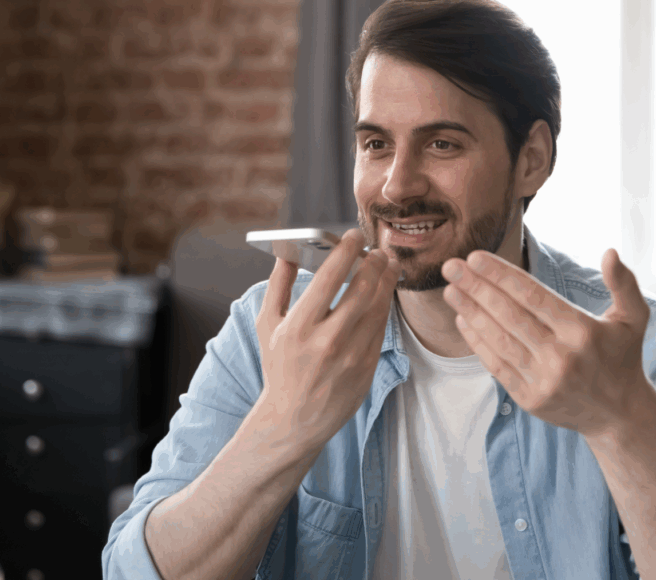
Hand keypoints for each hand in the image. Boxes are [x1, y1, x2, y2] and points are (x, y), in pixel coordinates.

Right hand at [255, 229, 400, 446]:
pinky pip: (381, 329)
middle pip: (361, 291)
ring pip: (378, 308)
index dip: (346, 252)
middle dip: (375, 263)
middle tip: (380, 249)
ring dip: (387, 281)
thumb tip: (287, 250)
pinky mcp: (366, 369)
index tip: (355, 236)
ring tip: (388, 265)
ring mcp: (350, 358)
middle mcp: (326, 342)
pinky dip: (385, 306)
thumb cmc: (279, 367)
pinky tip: (384, 293)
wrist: (293, 419)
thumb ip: (278, 284)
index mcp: (298, 328)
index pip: (328, 279)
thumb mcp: (267, 325)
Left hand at [441, 248, 650, 438]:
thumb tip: (610, 252)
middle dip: (476, 287)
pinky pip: (496, 365)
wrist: (618, 414)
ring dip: (470, 311)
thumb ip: (624, 283)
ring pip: (498, 339)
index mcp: (582, 332)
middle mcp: (561, 357)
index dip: (501, 276)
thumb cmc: (622, 357)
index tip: (476, 257)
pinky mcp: (530, 399)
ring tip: (450, 289)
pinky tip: (463, 319)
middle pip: (509, 315)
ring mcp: (543, 380)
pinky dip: (477, 341)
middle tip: (450, 266)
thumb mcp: (634, 318)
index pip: (533, 296)